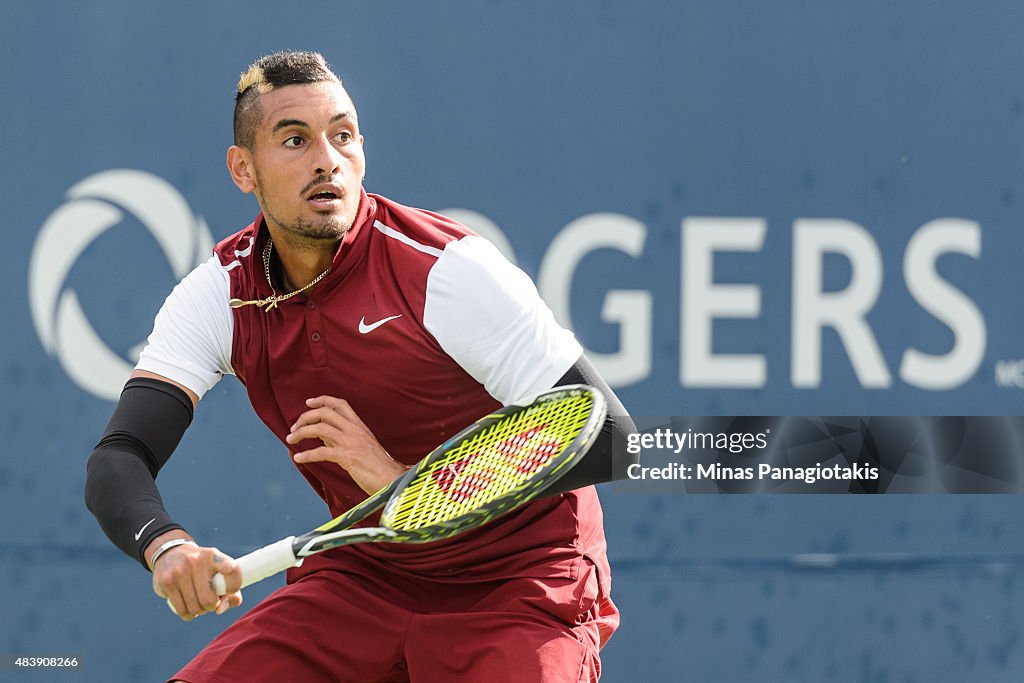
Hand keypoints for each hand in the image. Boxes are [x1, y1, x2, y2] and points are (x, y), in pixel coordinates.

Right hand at [149, 534, 242, 620]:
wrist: (171, 553)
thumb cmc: (202, 568)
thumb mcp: (217, 569)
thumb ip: (229, 591)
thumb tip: (221, 608)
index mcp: (213, 555)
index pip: (232, 570)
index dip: (234, 586)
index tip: (230, 590)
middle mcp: (197, 561)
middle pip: (209, 600)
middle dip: (212, 606)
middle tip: (210, 601)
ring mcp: (180, 571)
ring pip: (195, 608)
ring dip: (199, 611)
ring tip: (199, 603)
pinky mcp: (167, 582)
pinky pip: (182, 610)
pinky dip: (188, 614)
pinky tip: (188, 608)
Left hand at [286, 396, 409, 492]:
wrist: (393, 479)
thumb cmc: (379, 466)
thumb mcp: (363, 446)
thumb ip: (344, 437)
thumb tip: (323, 435)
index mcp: (360, 426)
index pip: (340, 404)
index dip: (322, 400)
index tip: (308, 402)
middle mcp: (355, 430)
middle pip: (325, 413)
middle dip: (306, 417)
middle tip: (294, 427)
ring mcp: (351, 442)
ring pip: (320, 428)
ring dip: (301, 432)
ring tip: (290, 439)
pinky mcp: (348, 457)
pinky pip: (321, 452)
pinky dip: (306, 455)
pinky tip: (298, 458)